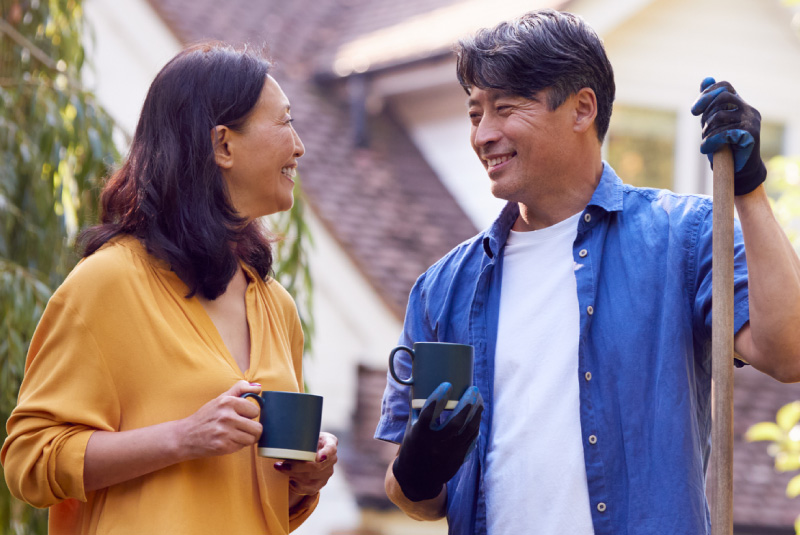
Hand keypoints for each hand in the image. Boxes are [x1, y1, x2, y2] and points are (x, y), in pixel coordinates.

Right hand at [177, 380, 262, 458]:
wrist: (185, 436)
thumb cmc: (206, 416)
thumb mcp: (220, 398)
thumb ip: (240, 389)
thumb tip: (259, 387)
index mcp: (227, 402)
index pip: (255, 410)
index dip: (249, 414)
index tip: (241, 415)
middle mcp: (226, 416)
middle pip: (257, 428)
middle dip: (251, 429)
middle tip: (240, 427)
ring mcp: (225, 433)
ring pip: (252, 439)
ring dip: (246, 438)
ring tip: (234, 434)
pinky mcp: (223, 447)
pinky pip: (242, 447)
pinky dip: (237, 445)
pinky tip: (227, 441)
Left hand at [274, 432, 337, 496]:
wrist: (308, 452)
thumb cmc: (306, 440)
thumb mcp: (306, 433)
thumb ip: (300, 434)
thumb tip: (282, 434)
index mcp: (330, 442)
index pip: (331, 449)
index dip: (326, 454)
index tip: (318, 458)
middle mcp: (332, 459)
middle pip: (317, 466)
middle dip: (298, 466)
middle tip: (282, 464)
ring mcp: (327, 473)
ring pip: (310, 477)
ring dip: (293, 474)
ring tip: (280, 467)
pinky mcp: (320, 484)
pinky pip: (307, 488)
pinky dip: (296, 484)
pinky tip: (288, 478)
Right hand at [392, 383, 482, 501]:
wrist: (418, 479)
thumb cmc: (413, 446)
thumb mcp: (411, 428)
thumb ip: (418, 408)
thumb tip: (420, 381)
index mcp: (419, 435)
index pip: (429, 414)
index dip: (438, 398)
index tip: (447, 384)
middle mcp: (435, 445)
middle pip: (455, 423)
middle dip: (466, 404)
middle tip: (473, 390)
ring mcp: (449, 453)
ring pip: (468, 431)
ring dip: (476, 414)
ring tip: (479, 401)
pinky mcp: (459, 458)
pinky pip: (471, 439)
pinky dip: (475, 426)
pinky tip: (477, 416)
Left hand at [690, 77, 766, 195]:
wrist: (740, 172)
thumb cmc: (725, 148)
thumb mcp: (714, 124)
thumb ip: (710, 105)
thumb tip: (706, 79)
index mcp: (740, 105)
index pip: (725, 86)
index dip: (707, 93)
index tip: (694, 111)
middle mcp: (749, 110)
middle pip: (722, 98)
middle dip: (705, 113)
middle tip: (702, 129)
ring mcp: (752, 121)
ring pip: (720, 116)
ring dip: (706, 131)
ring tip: (706, 142)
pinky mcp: (751, 134)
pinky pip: (724, 132)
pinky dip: (710, 141)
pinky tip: (706, 148)